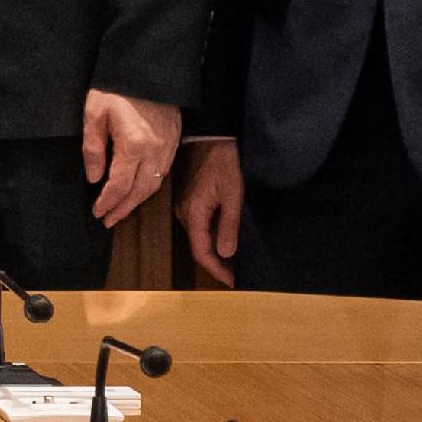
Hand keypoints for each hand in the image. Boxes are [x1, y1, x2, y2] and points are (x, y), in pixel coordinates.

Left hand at [81, 89, 182, 227]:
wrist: (147, 69)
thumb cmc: (116, 89)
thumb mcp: (94, 114)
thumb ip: (93, 148)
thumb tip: (94, 178)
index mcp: (133, 144)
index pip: (120, 185)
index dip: (108, 202)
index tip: (97, 213)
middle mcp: (155, 150)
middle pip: (140, 191)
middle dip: (123, 208)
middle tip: (108, 220)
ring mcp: (167, 147)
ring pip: (155, 184)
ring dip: (138, 200)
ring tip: (121, 210)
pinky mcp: (174, 141)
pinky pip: (163, 172)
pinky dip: (150, 186)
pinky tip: (138, 190)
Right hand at [177, 138, 243, 283]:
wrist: (212, 138)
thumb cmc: (224, 163)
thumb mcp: (233, 194)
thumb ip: (228, 225)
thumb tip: (226, 253)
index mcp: (193, 213)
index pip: (201, 251)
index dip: (217, 270)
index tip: (232, 283)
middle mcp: (184, 213)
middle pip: (198, 247)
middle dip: (216, 264)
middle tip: (236, 277)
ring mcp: (185, 207)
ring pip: (198, 238)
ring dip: (214, 252)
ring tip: (233, 263)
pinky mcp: (190, 201)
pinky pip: (199, 227)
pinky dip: (212, 239)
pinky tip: (225, 242)